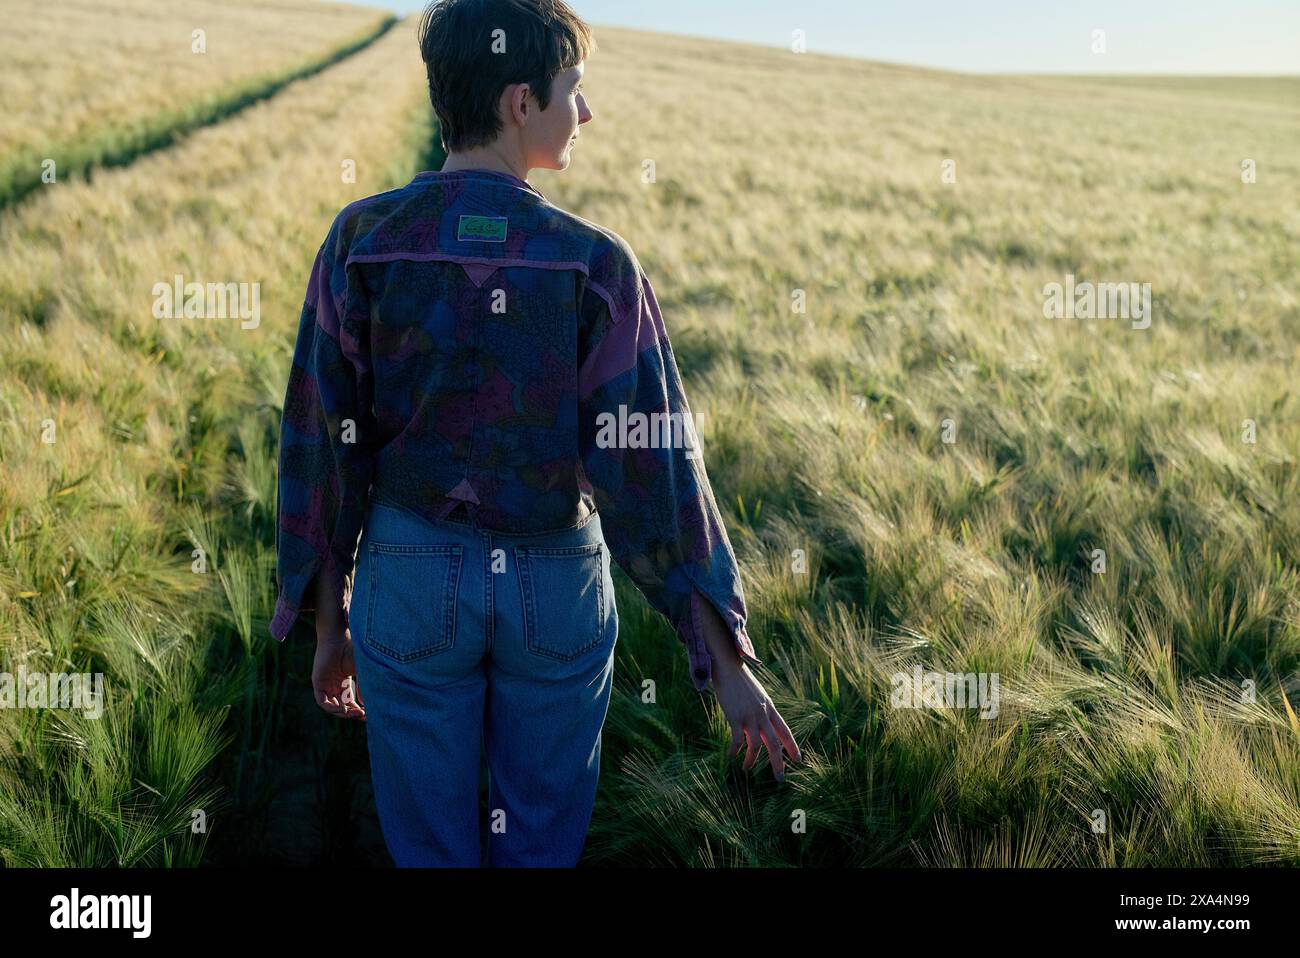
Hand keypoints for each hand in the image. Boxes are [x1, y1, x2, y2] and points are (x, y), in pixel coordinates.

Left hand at [312, 624, 364, 720]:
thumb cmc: (352, 651)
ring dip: (343, 713)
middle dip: (352, 713)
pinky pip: (322, 701)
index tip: (368, 716)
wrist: (339, 638)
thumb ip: (363, 688)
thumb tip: (365, 705)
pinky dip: (332, 707)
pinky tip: (343, 709)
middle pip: (341, 707)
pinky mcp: (317, 683)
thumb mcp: (362, 672)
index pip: (349, 703)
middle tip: (363, 715)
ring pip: (331, 706)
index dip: (357, 711)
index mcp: (344, 683)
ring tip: (354, 713)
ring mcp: (325, 685)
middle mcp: (333, 686)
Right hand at [712, 664, 799, 781]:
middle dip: (778, 762)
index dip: (792, 746)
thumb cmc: (740, 681)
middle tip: (780, 778)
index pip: (785, 731)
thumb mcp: (756, 695)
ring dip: (752, 760)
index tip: (798, 760)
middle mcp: (762, 714)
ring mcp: (749, 716)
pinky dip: (736, 750)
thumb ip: (760, 711)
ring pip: (756, 745)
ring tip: (746, 768)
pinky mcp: (735, 716)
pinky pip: (738, 740)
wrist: (728, 667)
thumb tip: (760, 726)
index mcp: (769, 708)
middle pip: (774, 743)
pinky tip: (732, 755)